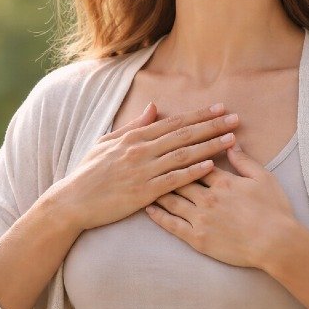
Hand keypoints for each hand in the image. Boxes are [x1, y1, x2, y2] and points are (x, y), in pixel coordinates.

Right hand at [54, 102, 240, 230]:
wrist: (73, 200)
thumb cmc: (89, 172)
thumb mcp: (107, 142)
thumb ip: (134, 126)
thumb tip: (153, 107)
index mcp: (134, 137)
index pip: (173, 122)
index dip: (199, 115)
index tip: (220, 108)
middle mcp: (141, 150)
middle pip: (184, 134)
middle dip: (212, 126)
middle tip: (235, 119)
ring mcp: (143, 171)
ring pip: (183, 155)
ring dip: (210, 145)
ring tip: (231, 139)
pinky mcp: (143, 192)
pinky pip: (174, 180)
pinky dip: (193, 171)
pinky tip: (211, 165)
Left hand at [145, 143, 297, 268]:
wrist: (276, 243)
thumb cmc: (274, 210)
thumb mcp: (263, 178)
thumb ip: (244, 160)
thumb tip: (231, 143)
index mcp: (223, 181)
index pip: (196, 161)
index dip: (183, 154)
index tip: (170, 148)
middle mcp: (207, 197)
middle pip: (178, 178)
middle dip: (163, 169)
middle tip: (148, 161)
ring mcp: (200, 218)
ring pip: (172, 199)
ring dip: (156, 189)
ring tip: (142, 182)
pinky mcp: (197, 238)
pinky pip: (172, 225)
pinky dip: (158, 216)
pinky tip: (148, 209)